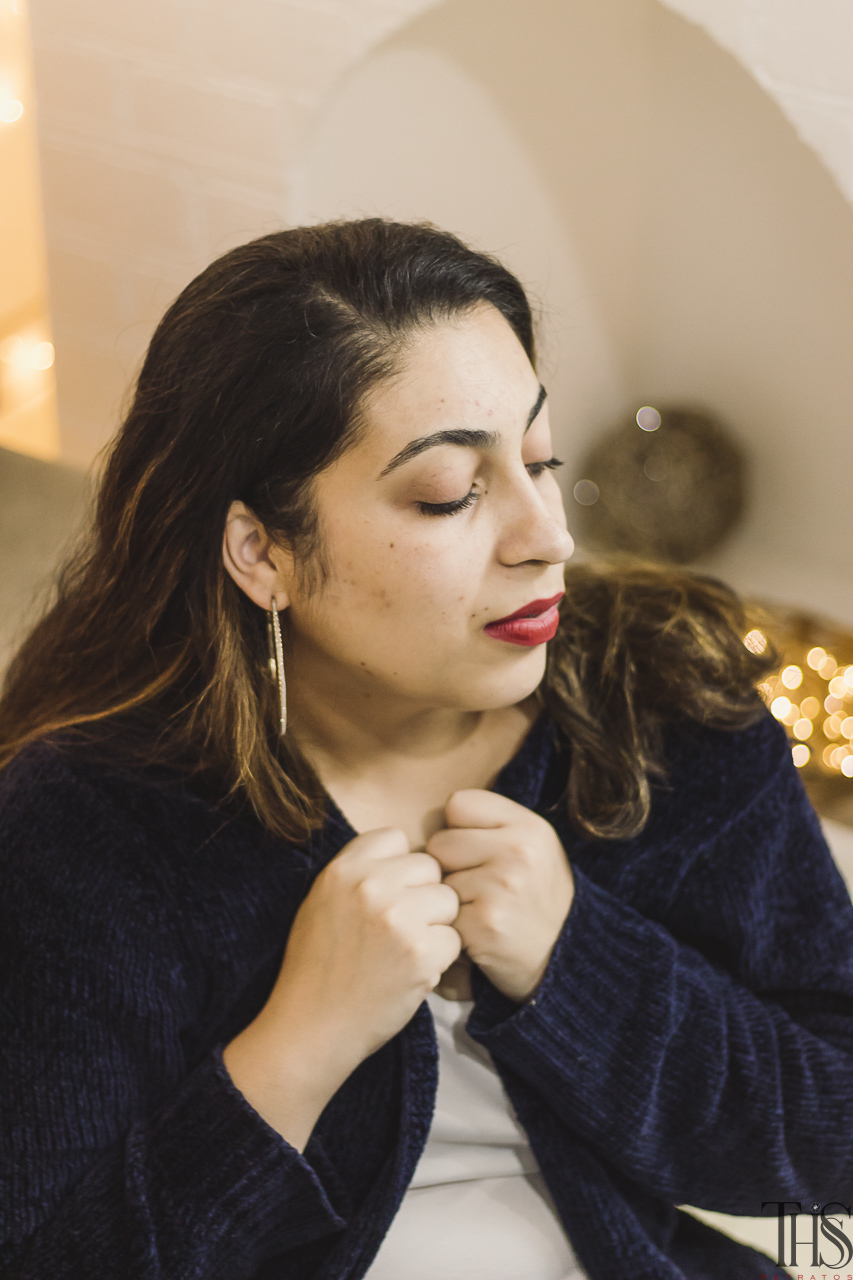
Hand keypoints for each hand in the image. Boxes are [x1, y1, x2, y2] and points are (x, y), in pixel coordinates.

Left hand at [426, 791, 573, 1004]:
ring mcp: (500, 887)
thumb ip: (492, 823)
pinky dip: (453, 925)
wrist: (564, 957)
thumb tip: (439, 816)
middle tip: (477, 885)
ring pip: (438, 880)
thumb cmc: (536, 896)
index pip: (459, 804)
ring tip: (481, 908)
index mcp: (529, 827)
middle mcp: (518, 852)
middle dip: (449, 865)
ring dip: (451, 897)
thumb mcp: (533, 847)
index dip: (459, 828)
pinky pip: (441, 913)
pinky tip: (478, 931)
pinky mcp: (483, 923)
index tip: (476, 850)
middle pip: (440, 842)